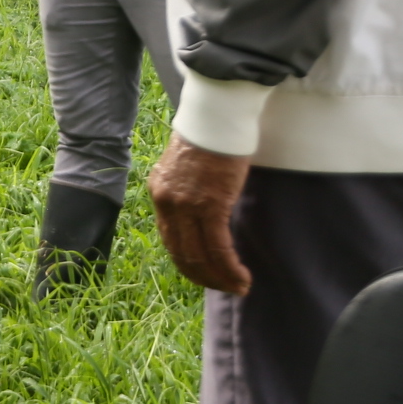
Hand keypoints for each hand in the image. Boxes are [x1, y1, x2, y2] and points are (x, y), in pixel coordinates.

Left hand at [148, 135, 252, 293]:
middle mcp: (167, 202)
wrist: (216, 116)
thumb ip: (187, 191)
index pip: (170, 239)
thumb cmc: (208, 137)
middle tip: (224, 287)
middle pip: (182, 254)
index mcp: (160, 192)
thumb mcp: (186, 167)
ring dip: (220, 278)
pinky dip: (229, 268)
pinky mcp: (210, 205)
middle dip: (204, 277)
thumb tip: (201, 213)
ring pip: (200, 256)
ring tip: (238, 287)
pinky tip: (242, 276)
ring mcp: (187, 206)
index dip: (188, 262)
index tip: (206, 273)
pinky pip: (218, 248)